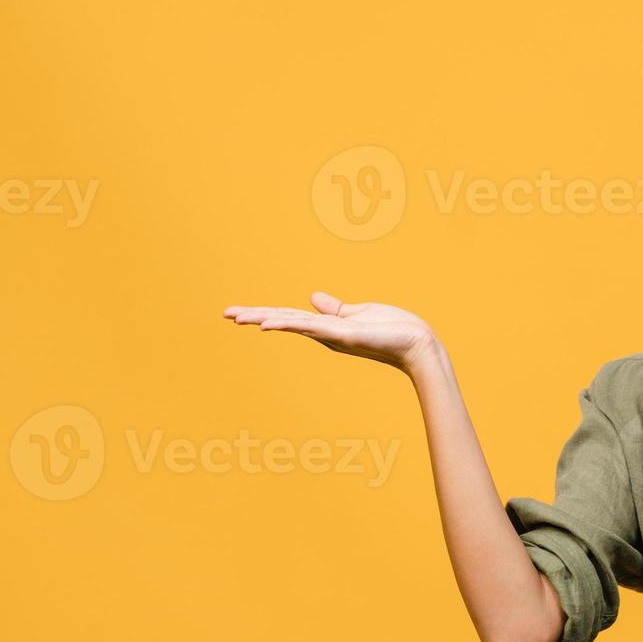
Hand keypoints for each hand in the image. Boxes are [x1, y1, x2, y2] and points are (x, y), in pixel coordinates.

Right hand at [221, 292, 438, 372]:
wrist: (417, 344)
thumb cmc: (393, 329)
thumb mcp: (358, 312)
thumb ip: (334, 308)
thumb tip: (312, 297)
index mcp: (326, 327)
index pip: (288, 317)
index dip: (263, 313)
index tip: (238, 312)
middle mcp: (323, 334)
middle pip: (282, 320)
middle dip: (253, 316)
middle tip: (225, 314)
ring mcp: (330, 335)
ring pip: (289, 324)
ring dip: (262, 319)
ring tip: (237, 318)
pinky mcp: (341, 334)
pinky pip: (309, 327)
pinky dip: (287, 325)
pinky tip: (267, 324)